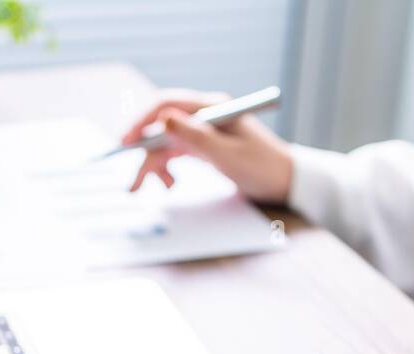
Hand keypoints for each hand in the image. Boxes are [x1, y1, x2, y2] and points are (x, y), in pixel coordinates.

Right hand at [120, 89, 294, 203]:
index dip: (143, 121)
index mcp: (212, 108)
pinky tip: (171, 184)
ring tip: (161, 189)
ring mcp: (203, 131)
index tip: (127, 140)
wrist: (285, 181)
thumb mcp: (227, 155)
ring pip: (166, 143)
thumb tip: (163, 118)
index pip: (167, 104)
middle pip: (162, 127)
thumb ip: (195, 137)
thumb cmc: (263, 166)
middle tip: (135, 181)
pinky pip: (175, 153)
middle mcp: (204, 115)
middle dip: (146, 152)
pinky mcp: (203, 147)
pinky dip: (168, 168)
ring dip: (156, 165)